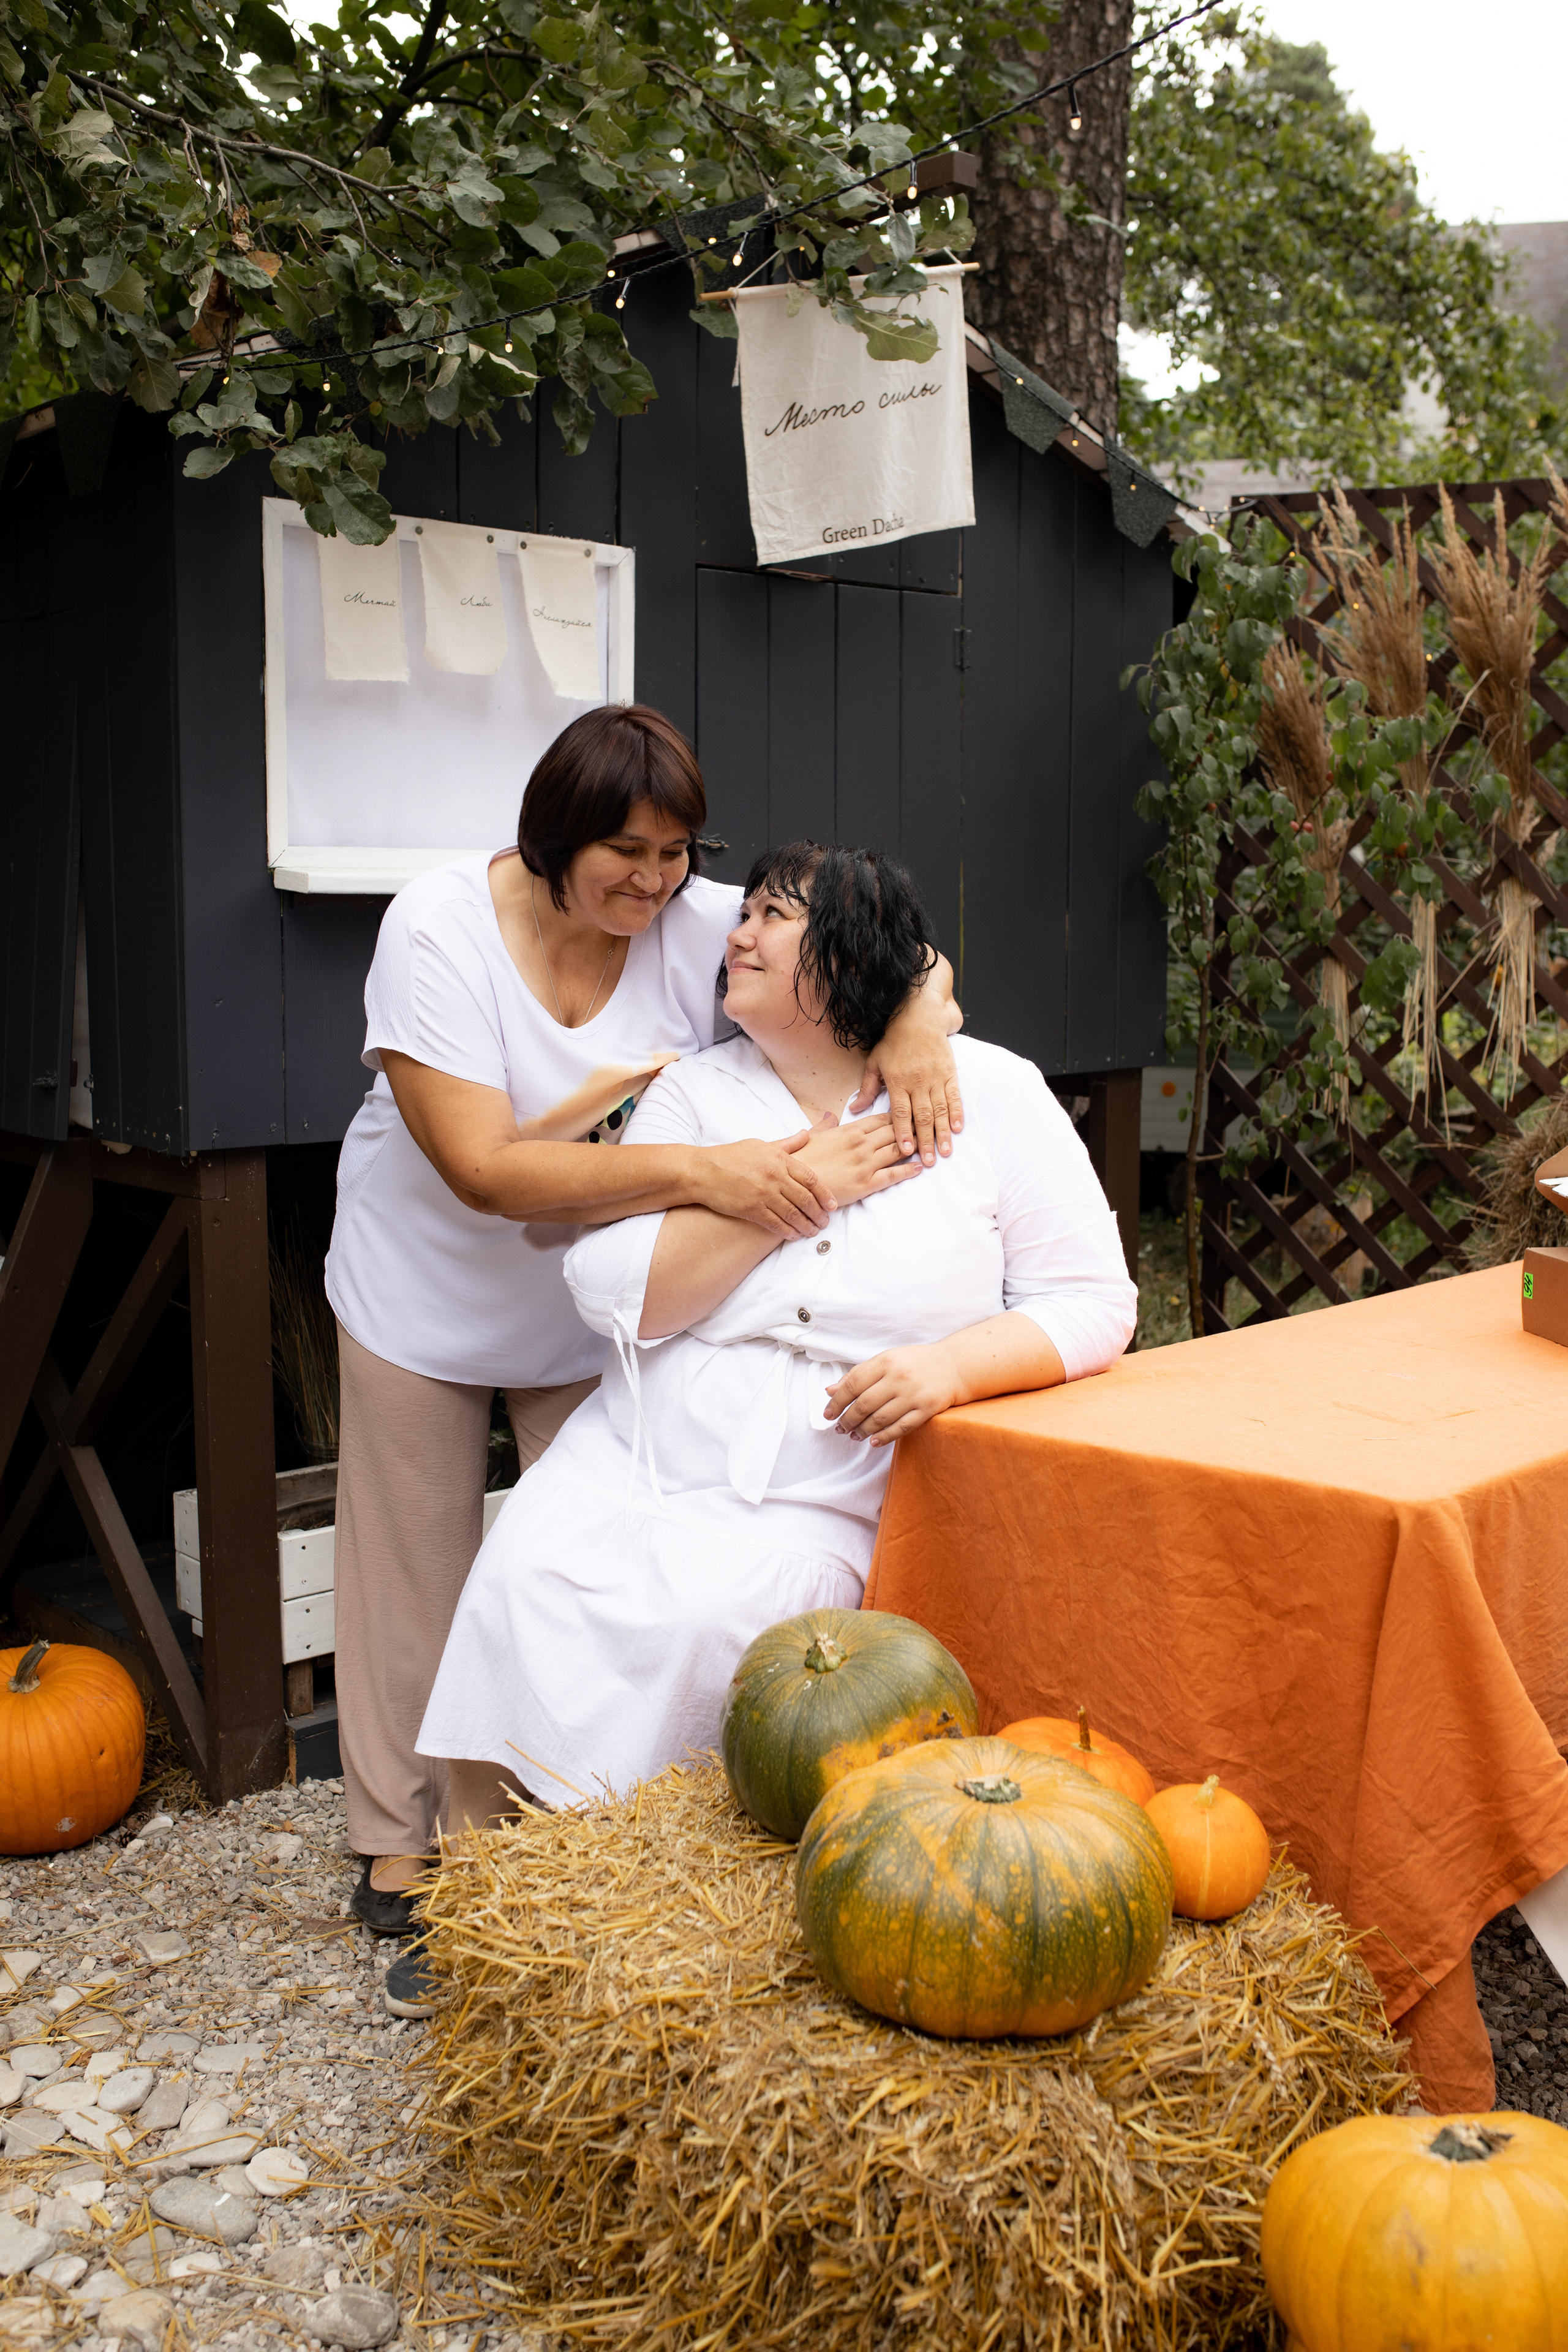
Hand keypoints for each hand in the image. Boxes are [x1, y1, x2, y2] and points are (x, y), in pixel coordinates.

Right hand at [698, 1133, 836, 1239]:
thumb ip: (787, 1144)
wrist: (702, 1171)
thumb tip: (806, 1134)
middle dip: (819, 1213)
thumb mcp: (760, 1145)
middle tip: (825, 1222)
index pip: (811, 1178)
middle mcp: (774, 1176)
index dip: (825, 1193)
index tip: (833, 1204)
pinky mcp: (751, 1209)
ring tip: (813, 1231)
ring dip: (806, 1225)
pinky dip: (787, 1231)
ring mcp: (763, 1194)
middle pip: (806, 1198)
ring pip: (793, 1213)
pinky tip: (794, 1235)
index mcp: (779, 1159)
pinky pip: (776, 1224)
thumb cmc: (730, 1156)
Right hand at [791, 1112, 923, 1210]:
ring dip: (916, 1146)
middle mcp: (861, 1144)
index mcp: (849, 1130)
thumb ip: (825, 1124)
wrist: (792, 1185)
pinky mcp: (866, 1184)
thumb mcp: (812, 1136)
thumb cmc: (801, 1160)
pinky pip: (893, 1175)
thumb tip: (831, 1115)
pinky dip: (909, 1170)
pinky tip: (920, 1167)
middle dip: (913, 1127)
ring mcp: (865, 1164)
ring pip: (898, 1150)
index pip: (881, 1119)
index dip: (899, 1115)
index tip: (912, 1112)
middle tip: (929, 1125)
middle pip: (895, 1131)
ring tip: (930, 1144)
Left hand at [823, 1343, 960, 1445]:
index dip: (837, 1402)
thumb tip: (830, 1390)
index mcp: (886, 1361)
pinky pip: (901, 1428)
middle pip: (864, 1404)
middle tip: (840, 1428)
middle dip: (847, 1420)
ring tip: (854, 1435)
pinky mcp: (927, 1409)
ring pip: (881, 1419)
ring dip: (863, 1431)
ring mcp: (914, 1394)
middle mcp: (899, 1377)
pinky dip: (885, 1437)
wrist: (954, 1365)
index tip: (828, 1414)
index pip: (853, 1384)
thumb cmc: (915, 1362)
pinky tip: (873, 1441)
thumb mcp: (886, 1360)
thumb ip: (858, 1374)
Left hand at [853, 995, 962, 1165]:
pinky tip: (957, 1129)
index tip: (905, 1150)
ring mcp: (935, 1078)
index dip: (903, 1131)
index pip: (900, 1112)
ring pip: (940, 1110)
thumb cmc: (894, 1041)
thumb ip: (867, 1088)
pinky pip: (953, 1097)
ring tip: (944, 1152)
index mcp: (897, 1080)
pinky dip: (956, 1113)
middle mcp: (918, 1081)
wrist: (919, 1017)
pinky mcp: (949, 1073)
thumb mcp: (874, 1061)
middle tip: (928, 1161)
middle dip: (925, 1140)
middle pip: (922, 1116)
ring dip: (942, 1133)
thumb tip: (854, 1109)